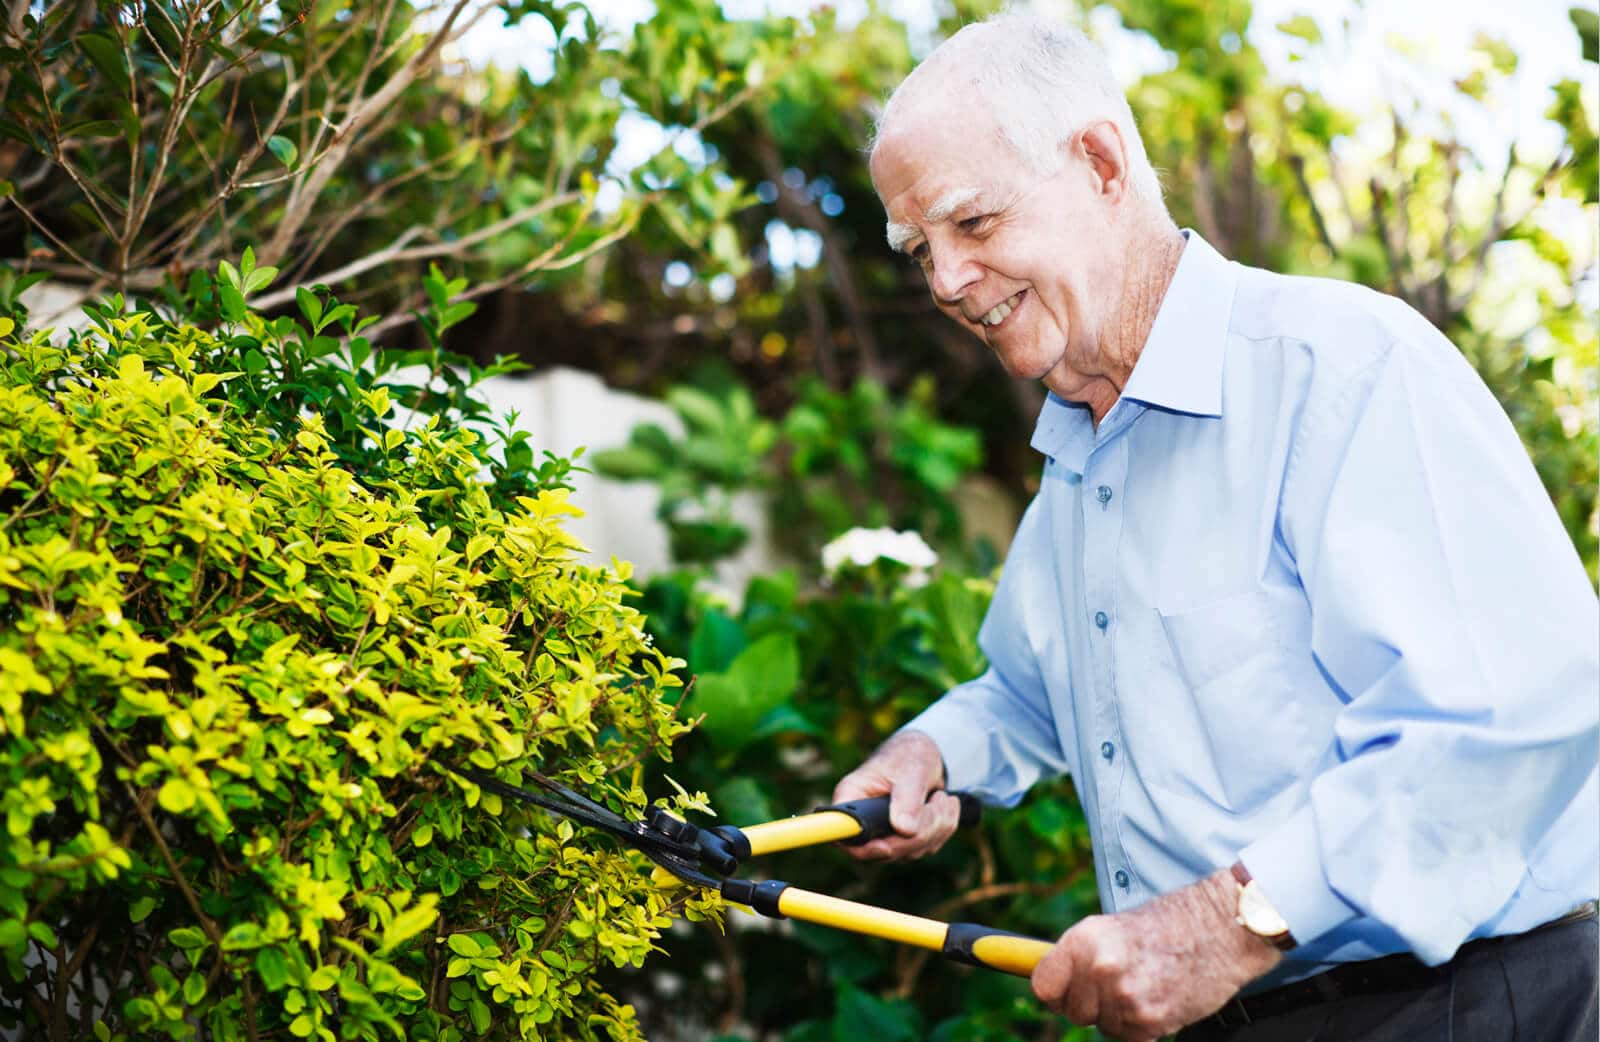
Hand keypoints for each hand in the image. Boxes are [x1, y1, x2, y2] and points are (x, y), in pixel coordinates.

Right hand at [830, 730, 961, 859]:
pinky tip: (945, 806)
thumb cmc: (910, 754)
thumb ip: (907, 799)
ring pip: (911, 851)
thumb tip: (905, 830)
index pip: (844, 835)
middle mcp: (863, 821)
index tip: (886, 847)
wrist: (925, 756)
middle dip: (921, 830)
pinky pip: (926, 848)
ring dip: (937, 826)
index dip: (864, 848)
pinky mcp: (903, 841)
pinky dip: (943, 828)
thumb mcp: (911, 769)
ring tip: (942, 796)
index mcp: (852, 798)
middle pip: (886, 850)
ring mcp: (883, 835)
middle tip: (940, 798)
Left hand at [1030, 869, 1282, 1040]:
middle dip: (1091, 1004)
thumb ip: (1078, 957)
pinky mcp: (1149, 1022)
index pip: (1044, 987)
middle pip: (1073, 1012)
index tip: (1067, 991)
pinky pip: (1128, 1037)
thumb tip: (1049, 985)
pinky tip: (1157, 999)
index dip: (1057, 992)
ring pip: (1102, 1026)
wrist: (1217, 931)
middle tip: (1118, 982)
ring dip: (1118, 1015)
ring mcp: (1124, 998)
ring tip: (1144, 984)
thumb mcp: (1110, 928)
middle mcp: (1100, 968)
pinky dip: (1140, 1026)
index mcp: (1084, 940)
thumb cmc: (1163, 927)